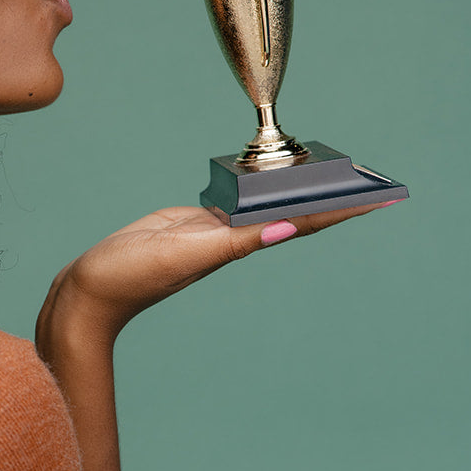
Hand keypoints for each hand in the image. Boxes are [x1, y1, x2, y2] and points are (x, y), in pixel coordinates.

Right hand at [39, 199, 403, 341]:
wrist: (89, 294)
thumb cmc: (131, 278)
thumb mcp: (186, 254)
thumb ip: (234, 240)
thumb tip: (287, 227)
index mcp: (238, 244)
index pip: (302, 222)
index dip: (343, 209)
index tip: (381, 196)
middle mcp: (233, 238)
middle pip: (292, 212)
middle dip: (330, 198)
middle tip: (367, 178)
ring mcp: (212, 233)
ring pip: (265, 206)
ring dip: (296, 192)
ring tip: (329, 175)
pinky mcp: (189, 225)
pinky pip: (233, 203)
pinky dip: (255, 190)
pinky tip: (266, 181)